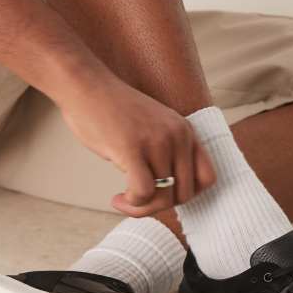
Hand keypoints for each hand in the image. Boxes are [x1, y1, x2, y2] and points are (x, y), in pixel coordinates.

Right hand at [59, 74, 215, 215]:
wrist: (84, 85)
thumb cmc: (113, 112)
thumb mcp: (154, 128)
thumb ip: (167, 153)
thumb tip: (168, 194)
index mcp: (186, 132)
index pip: (207, 178)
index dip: (187, 194)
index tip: (163, 194)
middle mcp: (178, 137)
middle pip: (185, 194)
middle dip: (160, 205)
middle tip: (137, 199)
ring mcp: (157, 142)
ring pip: (163, 198)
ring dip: (141, 208)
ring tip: (123, 200)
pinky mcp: (132, 149)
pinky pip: (143, 192)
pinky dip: (132, 204)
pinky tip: (117, 198)